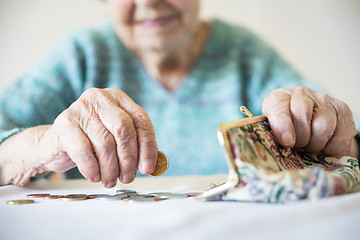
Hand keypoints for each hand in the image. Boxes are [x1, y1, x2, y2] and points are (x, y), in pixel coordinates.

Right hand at [40, 88, 157, 186]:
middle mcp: (100, 98)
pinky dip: (92, 168)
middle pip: (124, 129)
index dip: (148, 147)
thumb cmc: (89, 142)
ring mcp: (80, 108)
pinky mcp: (64, 123)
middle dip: (129, 158)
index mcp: (118, 98)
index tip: (148, 168)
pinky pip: (84, 150)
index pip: (141, 121)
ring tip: (110, 180)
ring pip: (105, 143)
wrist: (53, 144)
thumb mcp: (114, 139)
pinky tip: (94, 176)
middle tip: (128, 178)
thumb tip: (151, 166)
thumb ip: (134, 147)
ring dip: (110, 168)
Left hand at [262, 87, 357, 157]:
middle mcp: (301, 94)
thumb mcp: (272, 131)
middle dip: (301, 138)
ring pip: (324, 126)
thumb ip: (272, 136)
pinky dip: (333, 148)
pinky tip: (326, 148)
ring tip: (311, 148)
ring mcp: (324, 100)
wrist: (308, 124)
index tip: (287, 142)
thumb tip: (277, 146)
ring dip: (317, 144)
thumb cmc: (286, 130)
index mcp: (279, 98)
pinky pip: (342, 134)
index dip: (282, 125)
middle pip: (303, 115)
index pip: (279, 107)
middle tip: (299, 148)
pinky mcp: (343, 110)